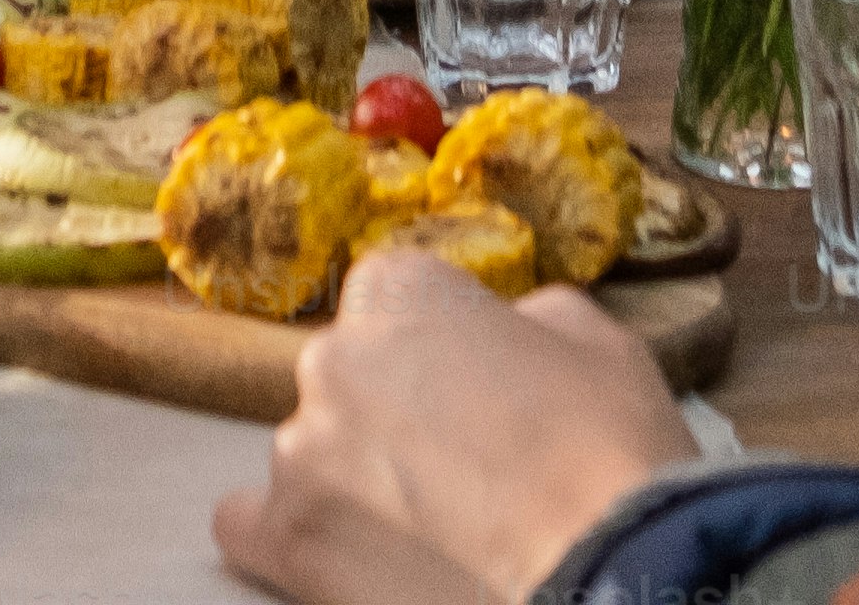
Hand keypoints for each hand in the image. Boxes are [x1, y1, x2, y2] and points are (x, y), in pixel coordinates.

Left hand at [212, 253, 693, 604]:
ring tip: (434, 530)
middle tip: (468, 466)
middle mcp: (332, 358)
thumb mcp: (593, 339)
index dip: (445, 348)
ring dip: (358, 481)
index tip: (480, 389)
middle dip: (398, 414)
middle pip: (350, 377)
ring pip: (313, 455)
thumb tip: (506, 330)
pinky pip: (249, 526)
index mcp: (398, 289)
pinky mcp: (288, 539)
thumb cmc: (609, 451)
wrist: (605, 569)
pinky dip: (292, 537)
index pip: (396, 299)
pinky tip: (348, 555)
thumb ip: (525, 317)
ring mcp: (301, 451)